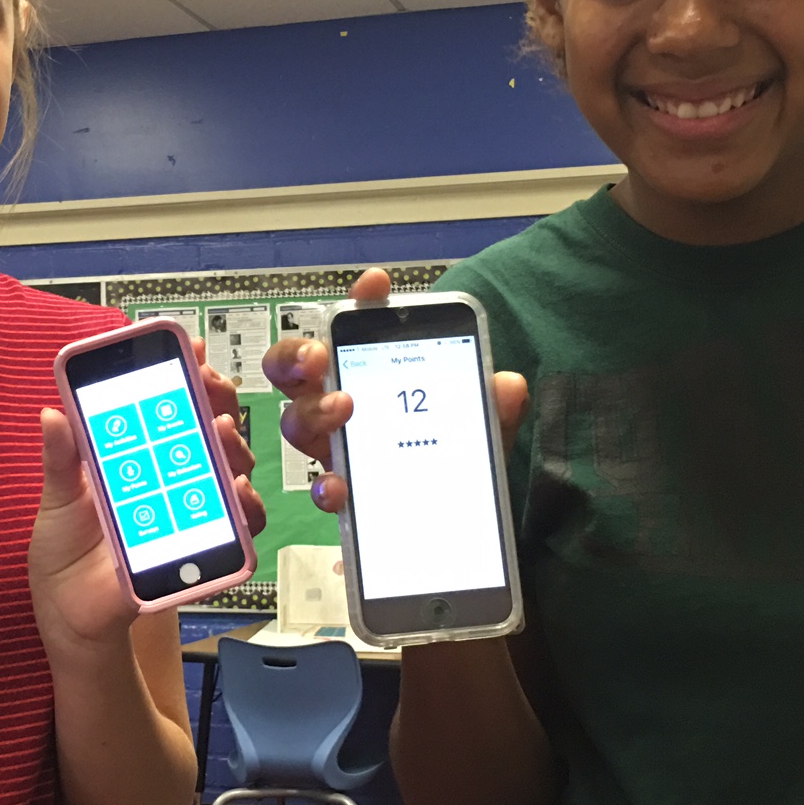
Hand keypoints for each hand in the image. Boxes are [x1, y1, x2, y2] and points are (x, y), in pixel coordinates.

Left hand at [27, 343, 265, 656]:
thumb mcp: (57, 502)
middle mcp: (170, 477)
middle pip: (209, 427)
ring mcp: (190, 510)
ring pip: (230, 468)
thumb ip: (60, 459)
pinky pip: (236, 527)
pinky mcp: (201, 549)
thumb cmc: (64, 556)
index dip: (186, 374)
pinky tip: (235, 491)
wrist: (71, 618)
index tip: (193, 350)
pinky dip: (244, 507)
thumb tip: (51, 412)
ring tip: (221, 431)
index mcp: (134, 455)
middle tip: (209, 385)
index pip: (169, 405)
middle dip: (217, 398)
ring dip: (233, 444)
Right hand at [263, 268, 528, 514]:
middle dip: (298, 354)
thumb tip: (509, 384)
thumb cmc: (453, 456)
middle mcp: (342, 404)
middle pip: (294, 368)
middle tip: (320, 357)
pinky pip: (322, 488)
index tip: (375, 283)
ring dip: (314, 411)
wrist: (456, 521)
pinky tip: (341, 488)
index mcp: (372, 375)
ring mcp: (337, 448)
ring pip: (297, 422)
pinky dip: (327, 487)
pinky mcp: (344, 496)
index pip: (358, 328)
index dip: (361, 302)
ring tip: (343, 408)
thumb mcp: (481, 427)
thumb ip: (493, 407)